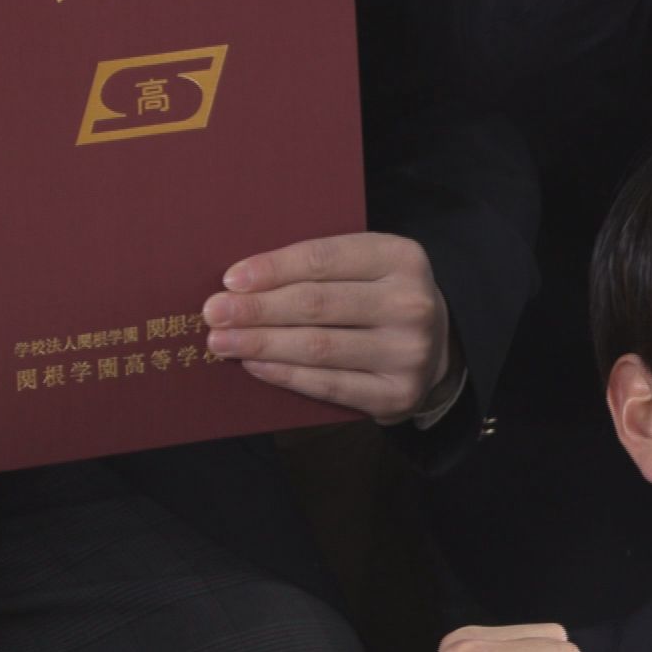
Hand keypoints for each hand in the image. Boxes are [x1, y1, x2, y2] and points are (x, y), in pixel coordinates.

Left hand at [204, 233, 459, 423]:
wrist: (437, 345)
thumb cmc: (380, 296)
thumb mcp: (365, 265)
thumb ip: (318, 266)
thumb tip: (241, 282)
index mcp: (402, 258)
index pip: (323, 260)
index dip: (272, 269)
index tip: (230, 279)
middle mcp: (411, 304)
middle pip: (316, 304)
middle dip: (257, 309)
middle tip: (214, 313)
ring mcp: (408, 352)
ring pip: (319, 347)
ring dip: (262, 344)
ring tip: (223, 341)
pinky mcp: (398, 393)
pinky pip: (330, 385)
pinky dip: (287, 375)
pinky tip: (257, 366)